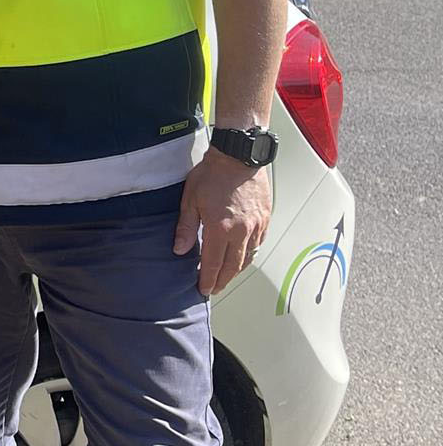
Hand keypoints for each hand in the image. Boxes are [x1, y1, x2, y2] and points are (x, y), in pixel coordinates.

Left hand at [173, 148, 271, 295]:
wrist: (239, 156)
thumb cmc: (213, 174)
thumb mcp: (191, 199)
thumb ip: (186, 227)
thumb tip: (179, 249)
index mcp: (220, 228)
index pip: (213, 264)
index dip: (208, 279)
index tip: (204, 289)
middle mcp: (241, 232)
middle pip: (233, 266)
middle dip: (223, 280)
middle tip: (215, 288)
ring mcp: (256, 226)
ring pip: (248, 258)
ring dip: (236, 270)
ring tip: (226, 275)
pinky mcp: (265, 219)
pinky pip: (258, 244)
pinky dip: (249, 254)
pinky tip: (242, 255)